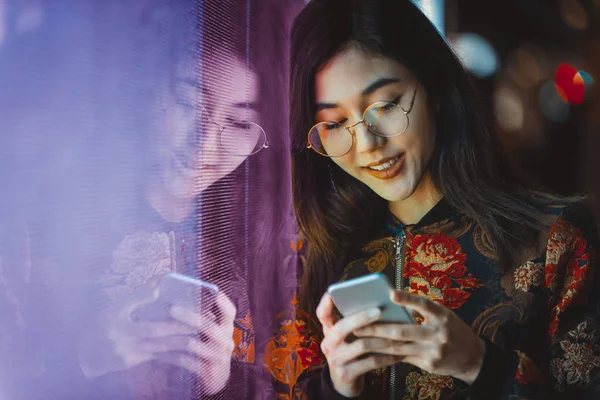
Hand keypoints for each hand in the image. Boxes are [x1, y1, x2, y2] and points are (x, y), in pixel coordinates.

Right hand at [78, 281, 235, 395]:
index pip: (135, 306)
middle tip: (200, 320)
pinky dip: (175, 352)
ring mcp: (129, 352)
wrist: (84, 356)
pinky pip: (159, 356)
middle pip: (156, 331)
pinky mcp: (135, 362)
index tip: (173, 299)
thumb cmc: (100, 325)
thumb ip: (136, 296)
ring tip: (200, 334)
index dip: (150, 300)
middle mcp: (122, 337)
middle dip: (180, 326)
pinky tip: (190, 350)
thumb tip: (158, 284)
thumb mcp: (113, 307)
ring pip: (160, 346)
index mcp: (115, 319)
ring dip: (182, 340)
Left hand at [142, 292, 235, 394]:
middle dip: (190, 317)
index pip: (229, 313)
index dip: (223, 302)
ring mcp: (218, 357)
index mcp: (226, 328)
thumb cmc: (210, 349)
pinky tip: (159, 352)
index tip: (213, 293)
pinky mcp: (208, 372)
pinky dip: (172, 356)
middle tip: (172, 309)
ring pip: (195, 344)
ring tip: (160, 331)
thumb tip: (183, 298)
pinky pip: (188, 362)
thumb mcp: (211, 333)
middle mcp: (225, 341)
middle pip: (210, 327)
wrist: (216, 379)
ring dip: (176, 337)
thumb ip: (203, 318)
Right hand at [316, 293, 403, 397]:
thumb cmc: (353, 352)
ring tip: (398, 335)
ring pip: (361, 345)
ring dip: (382, 339)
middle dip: (361, 317)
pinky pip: (370, 362)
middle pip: (341, 327)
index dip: (326, 302)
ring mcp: (336, 359)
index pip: (322, 313)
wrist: (345, 383)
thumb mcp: (349, 337)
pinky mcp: (346, 374)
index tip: (336, 291)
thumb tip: (385, 304)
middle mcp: (329, 343)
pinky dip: (387, 357)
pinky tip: (399, 354)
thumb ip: (358, 322)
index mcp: (329, 330)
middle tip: (379, 311)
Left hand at [354, 290, 484, 384]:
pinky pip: (402, 358)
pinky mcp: (428, 364)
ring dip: (376, 342)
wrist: (473, 358)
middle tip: (357, 324)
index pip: (424, 305)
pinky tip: (372, 350)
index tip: (390, 293)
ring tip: (359, 337)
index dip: (408, 299)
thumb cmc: (453, 330)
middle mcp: (438, 334)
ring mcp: (432, 351)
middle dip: (377, 328)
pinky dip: (386, 354)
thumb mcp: (444, 316)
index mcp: (443, 316)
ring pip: (398, 347)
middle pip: (403, 331)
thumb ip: (423, 311)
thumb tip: (392, 306)